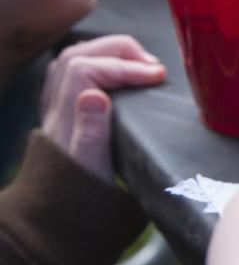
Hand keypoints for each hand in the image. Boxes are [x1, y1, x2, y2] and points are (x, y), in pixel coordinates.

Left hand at [40, 35, 165, 182]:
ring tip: (140, 64)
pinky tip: (118, 74)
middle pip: (79, 54)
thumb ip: (92, 131)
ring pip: (74, 58)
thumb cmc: (82, 193)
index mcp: (65, 116)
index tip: (156, 76)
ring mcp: (56, 105)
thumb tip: (94, 94)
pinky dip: (99, 62)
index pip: (88, 68)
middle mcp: (56, 105)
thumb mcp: (92, 167)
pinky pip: (73, 71)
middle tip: (152, 66)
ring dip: (109, 52)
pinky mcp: (63, 110)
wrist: (59, 214)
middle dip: (119, 51)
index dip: (126, 65)